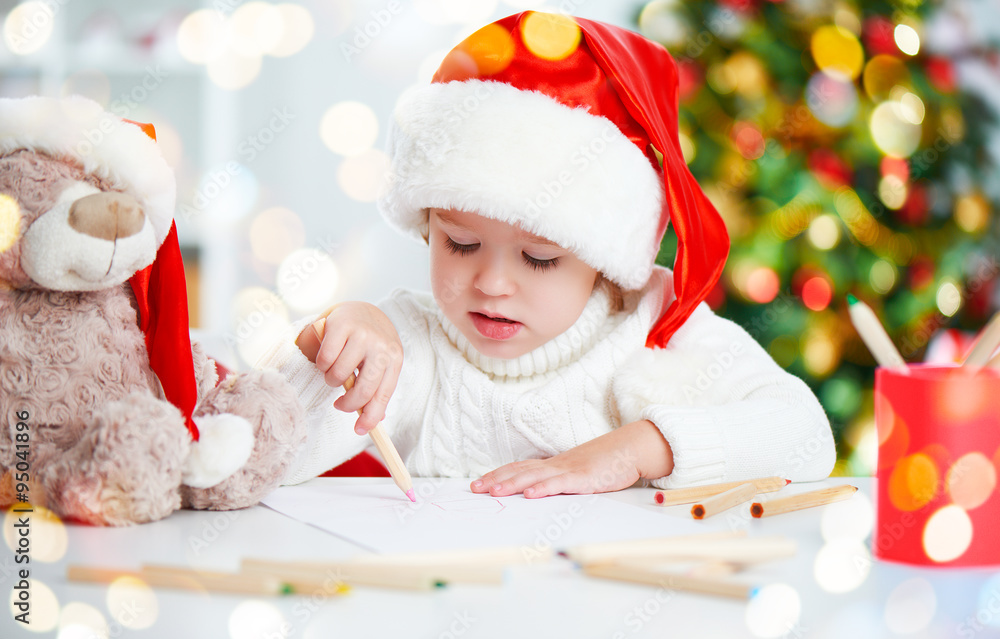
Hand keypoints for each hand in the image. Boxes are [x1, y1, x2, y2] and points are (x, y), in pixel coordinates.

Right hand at [295, 302, 402, 434]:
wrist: (361, 310)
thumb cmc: (369, 345)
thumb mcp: (379, 364)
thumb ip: (376, 389)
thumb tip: (372, 422)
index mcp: (395, 359)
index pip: (383, 395)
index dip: (371, 416)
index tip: (360, 430)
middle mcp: (382, 347)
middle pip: (363, 389)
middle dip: (348, 404)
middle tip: (339, 404)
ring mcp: (362, 335)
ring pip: (340, 375)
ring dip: (332, 380)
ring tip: (334, 373)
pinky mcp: (342, 325)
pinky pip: (325, 359)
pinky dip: (322, 365)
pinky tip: (327, 359)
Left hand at [470, 420, 672, 497]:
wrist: (629, 448)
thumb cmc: (604, 463)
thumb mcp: (576, 472)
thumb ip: (558, 480)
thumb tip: (537, 491)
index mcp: (552, 465)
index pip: (519, 468)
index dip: (497, 475)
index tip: (478, 483)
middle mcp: (555, 465)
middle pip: (520, 471)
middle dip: (496, 480)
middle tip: (475, 489)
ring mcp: (568, 470)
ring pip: (535, 476)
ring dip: (513, 484)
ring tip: (494, 492)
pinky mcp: (583, 477)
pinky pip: (560, 483)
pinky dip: (544, 488)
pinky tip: (530, 494)